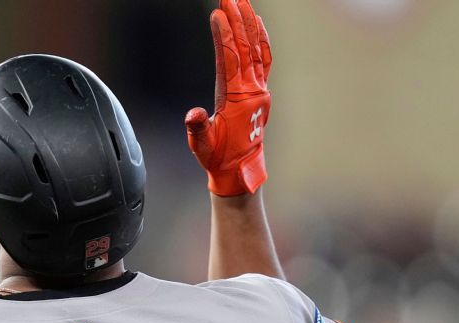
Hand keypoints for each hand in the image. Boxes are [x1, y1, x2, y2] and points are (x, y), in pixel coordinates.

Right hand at [185, 0, 272, 196]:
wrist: (239, 170)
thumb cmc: (218, 158)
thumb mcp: (202, 146)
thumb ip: (197, 129)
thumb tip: (194, 114)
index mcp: (236, 99)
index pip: (230, 59)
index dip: (224, 36)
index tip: (218, 14)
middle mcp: (252, 90)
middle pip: (245, 47)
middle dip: (237, 19)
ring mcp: (259, 89)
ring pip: (256, 48)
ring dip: (249, 23)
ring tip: (241, 1)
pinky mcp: (260, 91)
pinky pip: (264, 58)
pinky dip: (261, 38)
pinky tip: (256, 22)